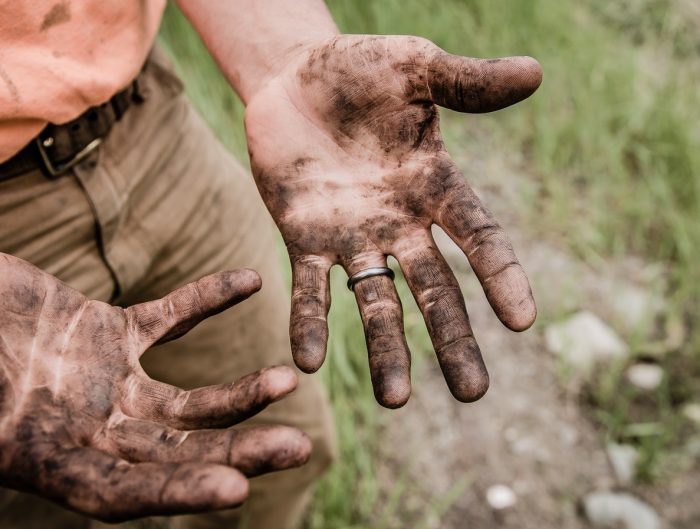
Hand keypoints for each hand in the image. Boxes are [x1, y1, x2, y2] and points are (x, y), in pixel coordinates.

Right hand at [0, 253, 309, 521]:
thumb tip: (6, 438)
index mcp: (48, 459)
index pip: (122, 492)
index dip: (175, 493)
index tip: (235, 492)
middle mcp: (87, 429)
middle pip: (175, 451)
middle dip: (236, 452)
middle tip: (298, 449)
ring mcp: (103, 382)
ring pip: (186, 399)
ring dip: (237, 392)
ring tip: (286, 381)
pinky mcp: (108, 331)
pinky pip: (169, 317)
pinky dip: (206, 299)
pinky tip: (248, 281)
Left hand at [245, 35, 540, 407]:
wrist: (293, 79)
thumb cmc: (360, 70)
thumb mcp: (415, 67)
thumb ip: (466, 82)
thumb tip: (535, 72)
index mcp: (435, 186)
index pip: (478, 236)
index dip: (501, 275)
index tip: (523, 321)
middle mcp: (400, 222)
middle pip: (434, 288)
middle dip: (452, 339)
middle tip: (473, 393)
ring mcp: (352, 236)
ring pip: (374, 301)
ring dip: (385, 349)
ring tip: (393, 401)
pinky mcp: (303, 238)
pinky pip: (308, 288)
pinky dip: (309, 322)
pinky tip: (307, 362)